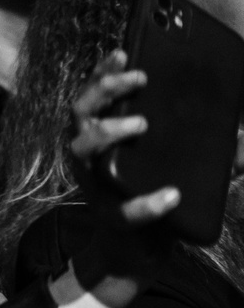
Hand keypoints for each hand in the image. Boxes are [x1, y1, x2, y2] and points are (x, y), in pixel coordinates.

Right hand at [62, 51, 186, 297]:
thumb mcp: (168, 166)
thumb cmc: (150, 199)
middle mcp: (87, 158)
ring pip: (82, 149)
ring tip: (141, 123)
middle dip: (105, 90)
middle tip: (139, 81)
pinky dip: (147, 203)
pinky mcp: (112, 219)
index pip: (91, 98)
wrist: (133, 255)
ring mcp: (94, 186)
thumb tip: (240, 133)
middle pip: (78, 113)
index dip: (101, 73)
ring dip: (108, 131)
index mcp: (99, 141)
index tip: (122, 52)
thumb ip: (198, 148)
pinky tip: (172, 196)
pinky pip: (125, 211)